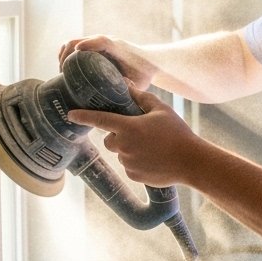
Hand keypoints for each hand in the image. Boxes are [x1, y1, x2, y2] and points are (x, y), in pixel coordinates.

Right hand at [58, 35, 155, 88]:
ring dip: (64, 55)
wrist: (150, 61)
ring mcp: (98, 43)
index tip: (76, 52)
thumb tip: (114, 99)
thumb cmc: (145, 74)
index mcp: (117, 48)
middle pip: (79, 40)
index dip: (88, 44)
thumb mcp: (139, 82)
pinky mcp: (94, 47)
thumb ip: (129, 89)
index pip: (101, 41)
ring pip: (73, 42)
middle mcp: (106, 42)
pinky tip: (65, 69)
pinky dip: (67, 54)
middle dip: (67, 56)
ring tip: (61, 73)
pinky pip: (75, 46)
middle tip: (62, 75)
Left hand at [68, 85, 197, 186]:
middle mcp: (124, 146)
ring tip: (152, 147)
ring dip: (129, 149)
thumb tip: (126, 84)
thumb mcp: (161, 109)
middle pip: (109, 140)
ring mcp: (127, 163)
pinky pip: (129, 166)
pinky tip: (154, 159)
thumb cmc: (177, 133)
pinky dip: (137, 162)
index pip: (100, 119)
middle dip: (118, 135)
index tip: (70, 115)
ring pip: (120, 153)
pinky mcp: (133, 175)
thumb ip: (140, 97)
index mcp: (128, 127)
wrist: (191, 162)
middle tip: (138, 133)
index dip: (83, 116)